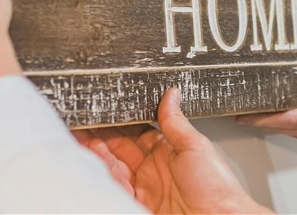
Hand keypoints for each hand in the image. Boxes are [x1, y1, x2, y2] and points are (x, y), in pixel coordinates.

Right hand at [74, 88, 270, 213]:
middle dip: (101, 133)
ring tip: (81, 132)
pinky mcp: (134, 205)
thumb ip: (176, 122)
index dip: (120, 120)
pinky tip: (91, 158)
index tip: (104, 107)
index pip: (137, 131)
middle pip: (120, 148)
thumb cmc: (216, 187)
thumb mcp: (195, 146)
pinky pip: (114, 186)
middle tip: (83, 117)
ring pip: (113, 166)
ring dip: (96, 150)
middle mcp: (152, 170)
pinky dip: (101, 173)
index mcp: (168, 152)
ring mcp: (143, 188)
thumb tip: (171, 93)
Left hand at [237, 62, 296, 205]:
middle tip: (235, 105)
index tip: (243, 112)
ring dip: (268, 119)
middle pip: (279, 124)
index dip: (263, 115)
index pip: (288, 118)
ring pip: (286, 128)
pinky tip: (283, 114)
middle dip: (256, 116)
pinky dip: (283, 122)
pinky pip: (296, 131)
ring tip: (251, 106)